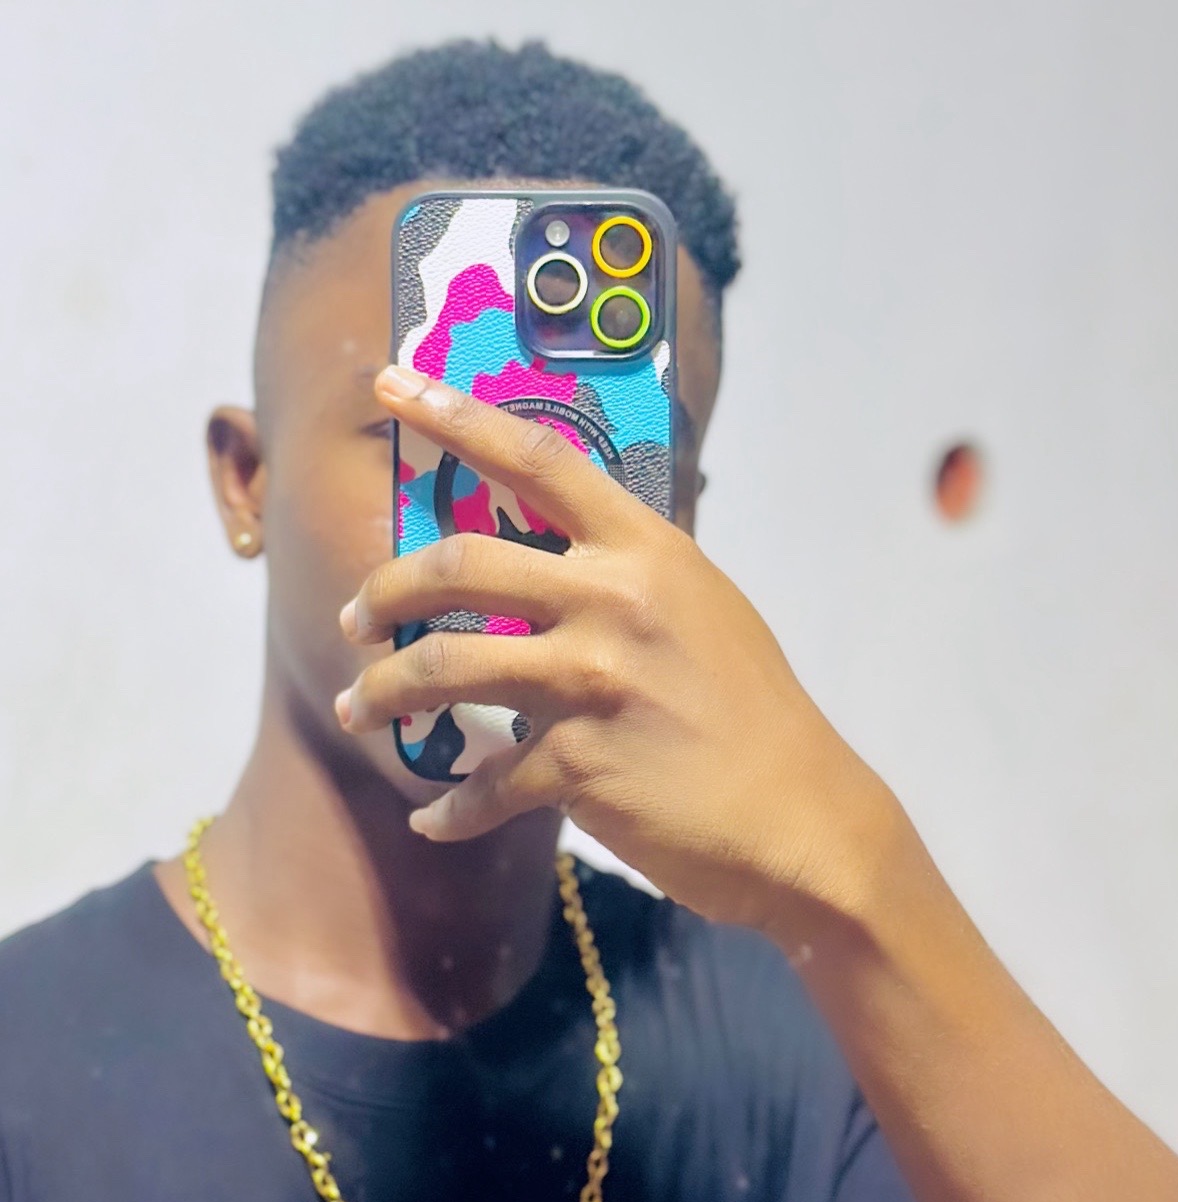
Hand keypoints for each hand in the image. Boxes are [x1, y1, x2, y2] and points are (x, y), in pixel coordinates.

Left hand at [336, 366, 889, 933]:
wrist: (799, 816)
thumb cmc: (747, 708)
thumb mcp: (697, 606)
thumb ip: (623, 573)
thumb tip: (546, 559)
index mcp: (644, 547)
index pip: (537, 457)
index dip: (456, 414)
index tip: (391, 383)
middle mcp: (614, 598)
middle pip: (459, 564)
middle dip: (384, 590)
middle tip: (355, 615)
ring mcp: (595, 679)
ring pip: (446, 668)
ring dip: (385, 692)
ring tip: (360, 708)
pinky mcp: (581, 762)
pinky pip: (486, 780)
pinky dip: (452, 806)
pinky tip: (435, 819)